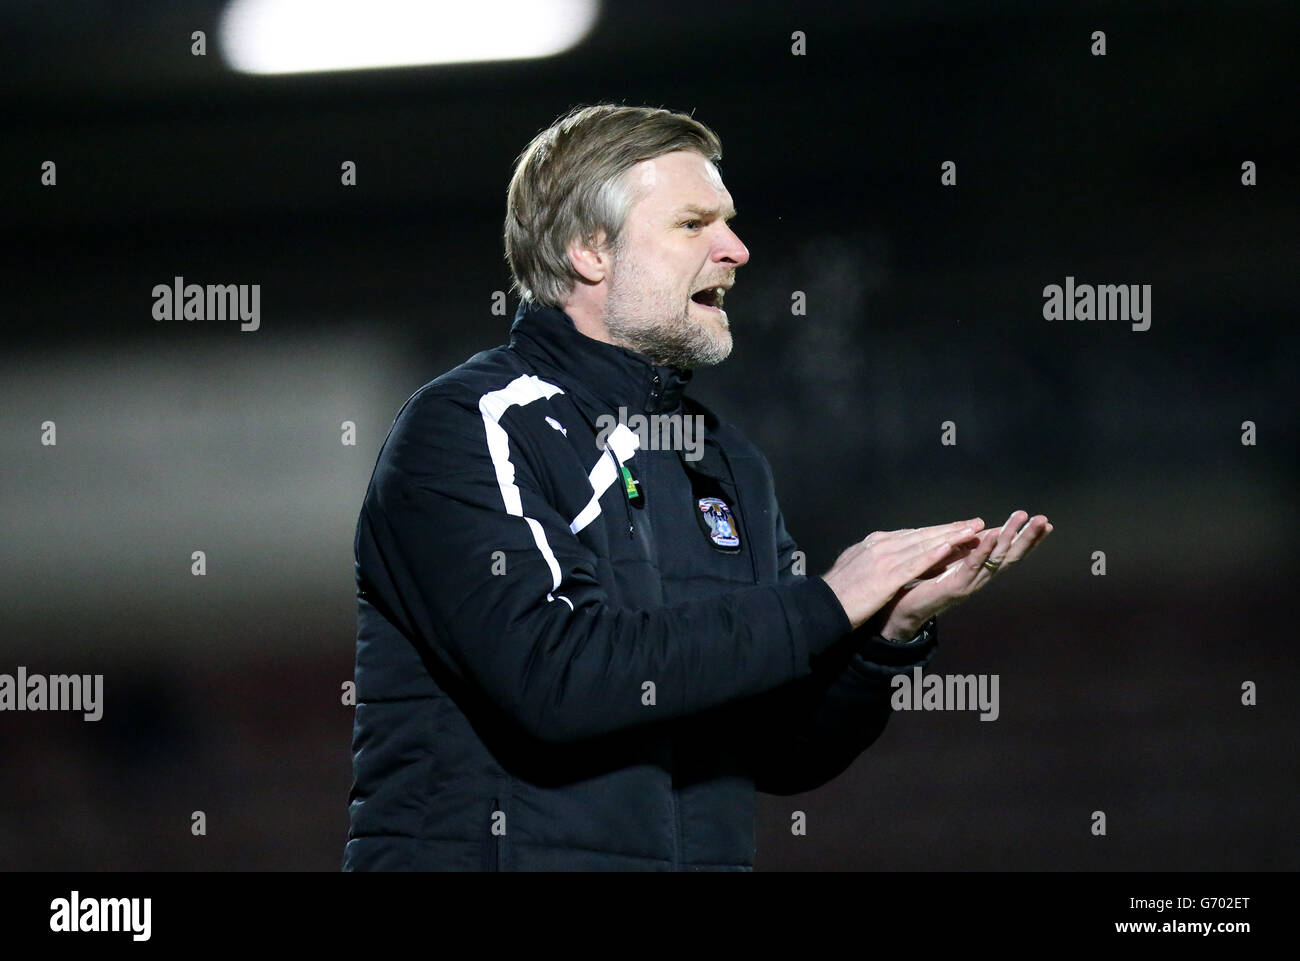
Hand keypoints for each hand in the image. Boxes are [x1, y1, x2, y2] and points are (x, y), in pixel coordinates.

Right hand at [820, 518, 985, 630]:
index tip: (956, 528)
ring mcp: (884, 559)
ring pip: (924, 545)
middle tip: (975, 523)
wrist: (822, 604)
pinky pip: (916, 563)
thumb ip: (871, 555)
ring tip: (972, 532)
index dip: (937, 531)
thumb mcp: (854, 564)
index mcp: (875, 542)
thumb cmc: (838, 590)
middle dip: (951, 529)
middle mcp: (882, 545)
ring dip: (950, 537)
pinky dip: (934, 554)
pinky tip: (950, 549)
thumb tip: (880, 549)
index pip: (912, 534)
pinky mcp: (887, 576)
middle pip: (923, 535)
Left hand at [875, 510, 1052, 638]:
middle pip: (1010, 556)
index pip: (1009, 553)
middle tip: (1043, 519)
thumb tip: (983, 531)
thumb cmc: (925, 585)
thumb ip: (966, 549)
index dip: (1027, 540)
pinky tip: (991, 536)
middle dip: (1027, 538)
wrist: (902, 611)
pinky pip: (971, 566)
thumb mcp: (949, 562)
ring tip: (1022, 521)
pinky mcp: (954, 587)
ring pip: (995, 559)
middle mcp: (980, 578)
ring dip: (1010, 539)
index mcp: (979, 571)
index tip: (1045, 523)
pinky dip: (982, 551)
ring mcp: (969, 583)